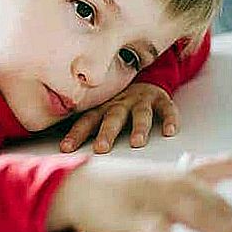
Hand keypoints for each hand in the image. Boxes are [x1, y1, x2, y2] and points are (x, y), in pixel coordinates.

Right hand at [47, 154, 231, 231]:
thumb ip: (181, 184)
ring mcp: (156, 198)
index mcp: (179, 172)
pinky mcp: (136, 217)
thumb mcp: (154, 179)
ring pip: (202, 215)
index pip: (223, 165)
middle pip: (219, 203)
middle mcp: (174, 181)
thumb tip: (207, 195)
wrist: (77, 185)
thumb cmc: (118, 186)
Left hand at [59, 83, 177, 154]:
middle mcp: (121, 103)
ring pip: (140, 114)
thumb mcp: (101, 111)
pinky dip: (170, 119)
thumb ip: (87, 126)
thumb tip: (62, 151)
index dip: (76, 134)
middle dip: (106, 133)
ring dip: (138, 127)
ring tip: (136, 143)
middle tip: (101, 148)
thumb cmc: (118, 104)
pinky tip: (170, 131)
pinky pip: (166, 109)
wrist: (143, 80)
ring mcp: (141, 101)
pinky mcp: (160, 99)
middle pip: (112, 118)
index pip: (87, 120)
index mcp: (103, 108)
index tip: (66, 148)